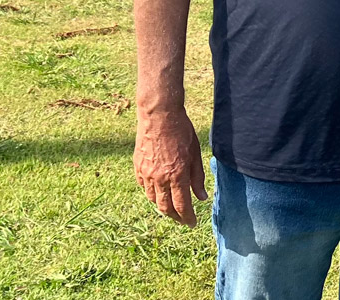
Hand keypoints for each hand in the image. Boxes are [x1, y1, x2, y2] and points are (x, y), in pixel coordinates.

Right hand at [134, 109, 206, 225]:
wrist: (159, 114)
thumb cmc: (181, 131)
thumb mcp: (195, 153)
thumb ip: (197, 177)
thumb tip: (202, 197)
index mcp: (177, 175)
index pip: (182, 206)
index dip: (188, 218)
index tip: (193, 223)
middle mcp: (160, 178)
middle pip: (165, 208)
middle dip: (175, 217)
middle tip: (182, 219)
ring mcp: (146, 173)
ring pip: (152, 199)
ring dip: (162, 206)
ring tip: (170, 206)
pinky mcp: (137, 166)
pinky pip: (143, 186)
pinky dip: (151, 192)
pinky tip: (157, 190)